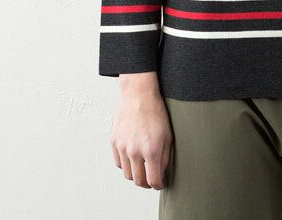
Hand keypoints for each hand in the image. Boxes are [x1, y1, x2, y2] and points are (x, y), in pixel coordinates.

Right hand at [109, 72, 173, 189]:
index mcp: (151, 151)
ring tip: (142, 169)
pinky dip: (125, 165)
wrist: (138, 95)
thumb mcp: (167, 136)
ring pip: (127, 174)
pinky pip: (118, 162)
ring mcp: (122, 147)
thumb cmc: (156, 113)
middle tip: (151, 179)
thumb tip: (161, 174)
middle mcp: (134, 151)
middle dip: (146, 183)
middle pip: (138, 181)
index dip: (158, 185)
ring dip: (135, 175)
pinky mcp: (114, 141)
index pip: (152, 181)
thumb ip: (164, 158)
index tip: (160, 184)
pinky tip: (132, 159)